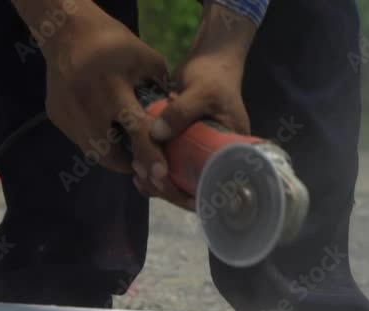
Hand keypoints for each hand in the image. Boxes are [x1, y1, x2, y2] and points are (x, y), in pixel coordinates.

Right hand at [34, 1, 169, 176]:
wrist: (66, 31)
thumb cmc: (113, 43)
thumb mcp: (146, 59)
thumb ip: (161, 91)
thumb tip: (173, 122)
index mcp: (114, 88)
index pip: (137, 131)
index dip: (150, 155)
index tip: (161, 175)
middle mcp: (88, 106)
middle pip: (110, 154)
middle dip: (128, 163)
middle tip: (140, 160)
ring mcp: (68, 115)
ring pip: (93, 151)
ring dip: (111, 152)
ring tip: (122, 140)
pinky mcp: (57, 117)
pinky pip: (80, 139)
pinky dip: (95, 137)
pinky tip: (102, 123)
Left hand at [146, 2, 255, 210]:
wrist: (211, 59)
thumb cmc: (215, 75)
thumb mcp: (202, 91)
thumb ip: (180, 112)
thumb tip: (156, 133)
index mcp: (231, 152)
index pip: (215, 185)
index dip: (192, 193)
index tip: (168, 185)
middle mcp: (216, 157)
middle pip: (195, 188)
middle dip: (169, 188)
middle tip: (146, 179)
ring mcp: (199, 151)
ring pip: (180, 179)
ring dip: (158, 182)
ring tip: (138, 174)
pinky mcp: (184, 144)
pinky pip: (171, 164)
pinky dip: (154, 168)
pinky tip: (136, 168)